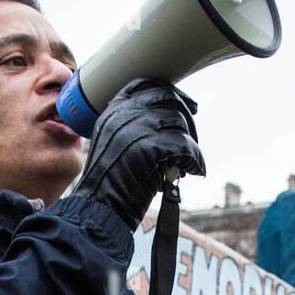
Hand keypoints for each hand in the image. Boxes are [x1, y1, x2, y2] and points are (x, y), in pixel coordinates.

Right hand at [72, 78, 205, 230]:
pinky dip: (196, 160)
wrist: (98, 210)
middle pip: (168, 99)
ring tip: (188, 164)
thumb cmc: (108, 186)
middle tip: (194, 139)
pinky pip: (185, 146)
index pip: (147, 84)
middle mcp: (123, 114)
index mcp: (113, 111)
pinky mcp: (150, 149)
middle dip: (188, 118)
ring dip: (191, 144)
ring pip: (179, 123)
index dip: (172, 93)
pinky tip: (196, 170)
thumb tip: (169, 121)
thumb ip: (133, 129)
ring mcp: (136, 129)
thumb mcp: (114, 146)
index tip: (188, 106)